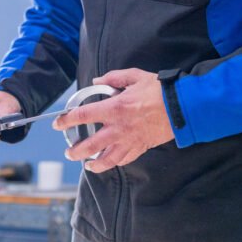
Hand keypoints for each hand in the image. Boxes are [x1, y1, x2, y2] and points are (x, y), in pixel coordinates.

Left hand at [53, 68, 173, 172]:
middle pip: (90, 145)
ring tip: (86, 164)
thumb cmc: (159, 90)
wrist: (182, 107)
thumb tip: (97, 81)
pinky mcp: (141, 147)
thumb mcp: (135, 76)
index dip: (67, 120)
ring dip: (94, 163)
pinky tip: (108, 163)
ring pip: (107, 159)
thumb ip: (113, 78)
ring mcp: (130, 140)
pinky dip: (114, 163)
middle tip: (69, 151)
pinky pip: (125, 159)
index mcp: (114, 108)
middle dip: (76, 150)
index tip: (58, 123)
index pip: (83, 116)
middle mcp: (119, 128)